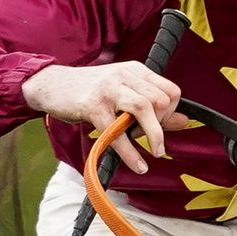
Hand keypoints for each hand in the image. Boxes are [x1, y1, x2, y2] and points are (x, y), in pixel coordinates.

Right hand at [22, 62, 188, 173]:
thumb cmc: (90, 93)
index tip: (162, 126)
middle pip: (160, 100)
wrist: (51, 86)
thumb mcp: (125, 94)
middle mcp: (125, 76)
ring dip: (154, 135)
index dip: (172, 113)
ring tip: (155, 154)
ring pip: (143, 108)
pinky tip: (136, 165)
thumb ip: (153, 108)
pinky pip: (116, 131)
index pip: (171, 91)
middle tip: (153, 141)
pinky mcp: (92, 106)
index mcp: (136, 71)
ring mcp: (108, 89)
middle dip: (162, 125)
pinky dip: (129, 152)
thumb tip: (184, 121)